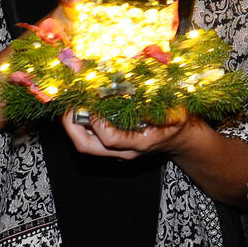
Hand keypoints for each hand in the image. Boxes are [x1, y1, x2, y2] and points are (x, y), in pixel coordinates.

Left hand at [60, 107, 194, 159]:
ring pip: (85, 145)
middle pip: (88, 146)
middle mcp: (124, 151)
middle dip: (72, 126)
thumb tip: (141, 94)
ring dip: (73, 125)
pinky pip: (89, 140)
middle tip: (68, 104)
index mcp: (140, 143)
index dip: (97, 121)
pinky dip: (80, 125)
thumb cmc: (177, 122)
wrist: (179, 139)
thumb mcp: (176, 113)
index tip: (93, 102)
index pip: (109, 138)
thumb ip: (161, 108)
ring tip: (71, 104)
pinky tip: (80, 107)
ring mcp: (116, 151)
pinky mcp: (111, 147)